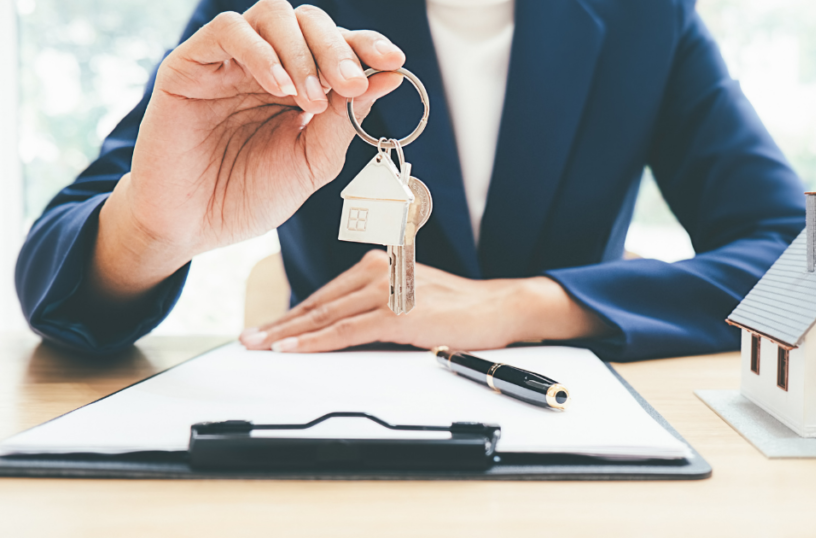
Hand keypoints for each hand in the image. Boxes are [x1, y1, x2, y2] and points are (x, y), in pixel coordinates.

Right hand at [90, 0, 405, 301]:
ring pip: (273, 15)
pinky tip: (277, 87)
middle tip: (351, 83)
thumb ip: (346, 119)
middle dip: (338, 49)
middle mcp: (267, 64)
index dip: (367, 46)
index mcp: (300, 85)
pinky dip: (261, 52)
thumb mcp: (312, 162)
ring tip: (312, 97)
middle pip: (310, 22)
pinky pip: (228, 31)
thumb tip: (391, 76)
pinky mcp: (191, 64)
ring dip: (302, 51)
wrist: (192, 227)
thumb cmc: (249, 196)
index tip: (395, 60)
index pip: (338, 47)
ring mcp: (229, 62)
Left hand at [239, 251, 610, 352]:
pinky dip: (315, 342)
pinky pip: (346, 331)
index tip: (265, 329)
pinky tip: (293, 350)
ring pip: (324, 316)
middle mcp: (377, 272)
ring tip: (259, 346)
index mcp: (377, 265)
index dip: (291, 314)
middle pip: (316, 304)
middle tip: (247, 339)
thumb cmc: (458, 307)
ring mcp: (386, 292)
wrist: (497, 307)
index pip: (324, 294)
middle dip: (278, 324)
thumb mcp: (410, 296)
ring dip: (287, 334)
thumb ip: (375, 305)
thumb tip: (340, 329)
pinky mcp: (397, 314)